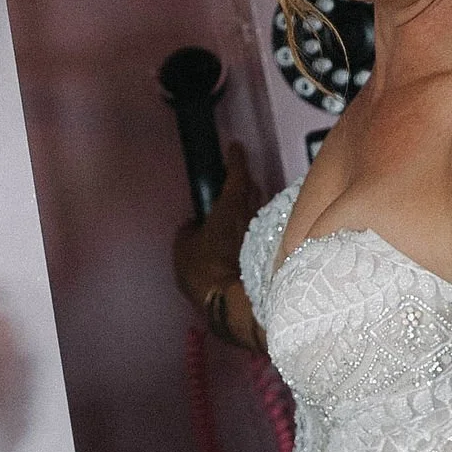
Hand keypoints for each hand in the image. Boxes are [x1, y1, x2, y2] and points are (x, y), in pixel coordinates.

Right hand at [173, 143, 256, 313]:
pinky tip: (244, 237)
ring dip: (250, 206)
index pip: (237, 173)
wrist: (234, 304)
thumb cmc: (205, 270)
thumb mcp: (183, 248)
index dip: (236, 158)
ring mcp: (263, 234)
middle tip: (235, 179)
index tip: (235, 147)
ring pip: (259, 210)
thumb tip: (194, 226)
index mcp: (230, 207)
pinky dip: (252, 228)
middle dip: (244, 181)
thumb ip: (189, 231)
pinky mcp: (268, 253)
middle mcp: (252, 215)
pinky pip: (261, 230)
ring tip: (237, 210)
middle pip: (253, 189)